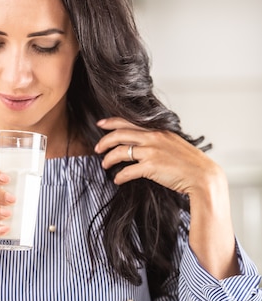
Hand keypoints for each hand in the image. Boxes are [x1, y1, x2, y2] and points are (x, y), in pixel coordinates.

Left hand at [94, 117, 220, 197]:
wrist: (203, 176)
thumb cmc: (190, 163)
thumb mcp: (174, 144)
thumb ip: (159, 140)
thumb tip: (144, 142)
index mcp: (158, 130)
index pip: (129, 121)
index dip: (111, 122)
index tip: (101, 124)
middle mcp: (153, 137)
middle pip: (119, 134)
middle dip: (104, 142)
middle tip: (97, 149)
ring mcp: (152, 152)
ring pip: (120, 151)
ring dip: (108, 159)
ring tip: (104, 165)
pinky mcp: (151, 167)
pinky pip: (127, 171)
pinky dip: (119, 176)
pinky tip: (117, 179)